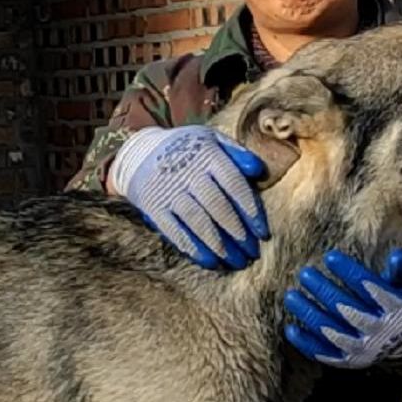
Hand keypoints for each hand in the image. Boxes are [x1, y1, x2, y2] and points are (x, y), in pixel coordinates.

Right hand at [108, 125, 269, 269]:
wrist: (139, 153)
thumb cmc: (186, 149)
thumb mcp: (211, 140)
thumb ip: (237, 153)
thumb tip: (259, 170)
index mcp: (208, 155)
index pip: (235, 184)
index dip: (251, 211)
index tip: (263, 233)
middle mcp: (189, 173)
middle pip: (218, 207)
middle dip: (238, 233)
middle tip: (252, 253)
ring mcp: (170, 192)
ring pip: (198, 222)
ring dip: (219, 246)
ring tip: (236, 262)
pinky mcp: (155, 208)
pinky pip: (175, 232)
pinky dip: (194, 248)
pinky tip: (210, 262)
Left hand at [283, 249, 401, 368]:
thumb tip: (397, 254)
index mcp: (394, 309)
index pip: (369, 288)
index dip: (349, 272)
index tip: (330, 257)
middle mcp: (377, 330)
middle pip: (346, 309)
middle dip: (323, 290)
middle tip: (305, 273)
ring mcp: (362, 348)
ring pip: (331, 332)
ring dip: (309, 314)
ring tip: (290, 296)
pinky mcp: (349, 360)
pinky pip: (324, 353)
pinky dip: (306, 343)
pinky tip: (291, 329)